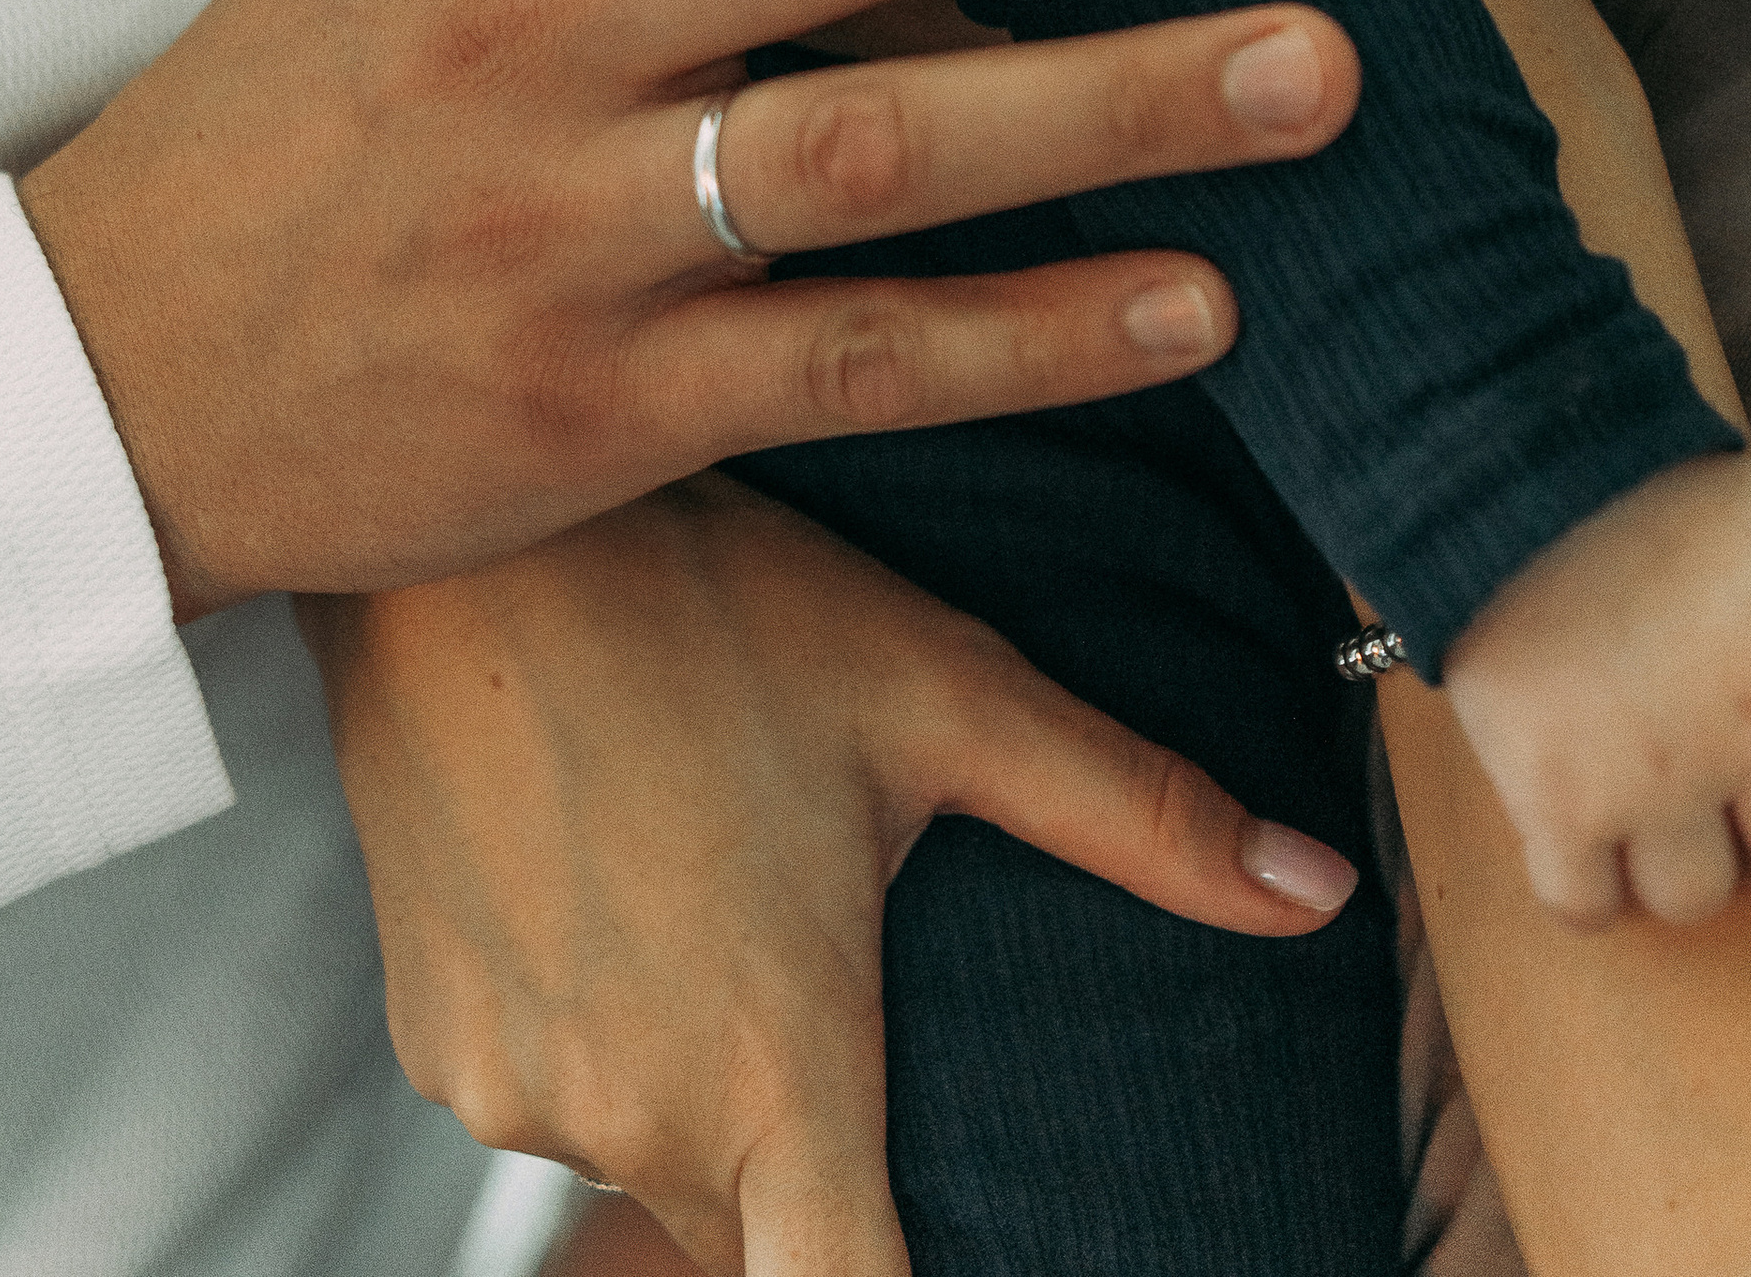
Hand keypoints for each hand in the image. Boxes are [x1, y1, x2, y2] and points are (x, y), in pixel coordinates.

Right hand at [21, 0, 1356, 616]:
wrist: (118, 370)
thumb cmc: (302, 77)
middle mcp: (536, 22)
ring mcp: (566, 223)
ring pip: (884, 136)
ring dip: (1122, 100)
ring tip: (1321, 69)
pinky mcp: (597, 412)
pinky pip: (853, 365)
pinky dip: (1035, 339)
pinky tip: (1201, 306)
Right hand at [305, 480, 1361, 1276]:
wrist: (465, 544)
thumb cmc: (715, 598)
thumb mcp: (942, 690)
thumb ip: (1134, 814)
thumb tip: (1319, 894)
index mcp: (772, 1065)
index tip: (950, 1238)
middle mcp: (629, 1116)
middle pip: (766, 1224)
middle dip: (826, 1146)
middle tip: (845, 973)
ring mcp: (512, 1093)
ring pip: (661, 1154)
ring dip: (713, 1083)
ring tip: (732, 887)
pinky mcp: (430, 1048)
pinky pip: (558, 1093)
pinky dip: (610, 1033)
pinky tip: (636, 883)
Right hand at [1438, 452, 1750, 929]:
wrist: (1507, 477)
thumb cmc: (1643, 484)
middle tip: (1731, 800)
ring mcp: (1657, 780)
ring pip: (1697, 897)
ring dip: (1668, 862)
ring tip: (1635, 810)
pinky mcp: (1559, 805)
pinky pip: (1585, 906)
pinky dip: (1577, 885)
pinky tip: (1564, 831)